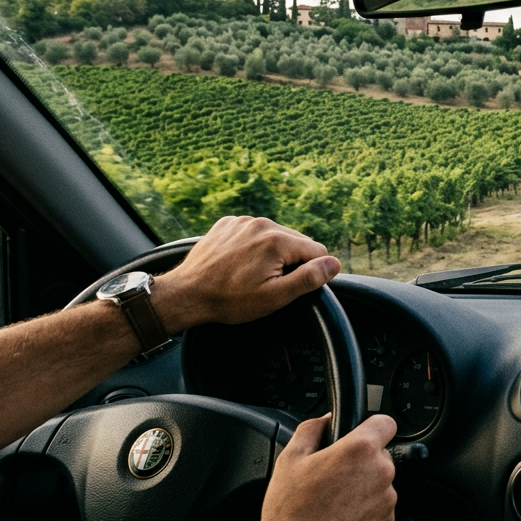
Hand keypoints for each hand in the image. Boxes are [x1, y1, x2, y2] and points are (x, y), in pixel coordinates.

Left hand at [150, 216, 340, 332]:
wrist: (186, 293)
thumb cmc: (229, 300)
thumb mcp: (275, 296)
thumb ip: (309, 278)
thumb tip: (334, 264)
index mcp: (278, 241)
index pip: (317, 251)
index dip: (309, 272)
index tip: (289, 285)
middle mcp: (262, 224)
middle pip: (297, 241)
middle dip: (291, 261)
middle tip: (268, 283)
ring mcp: (243, 221)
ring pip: (276, 235)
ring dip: (272, 253)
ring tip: (251, 274)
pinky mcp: (228, 223)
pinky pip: (254, 231)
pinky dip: (253, 245)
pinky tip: (239, 263)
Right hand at [245, 414, 398, 520]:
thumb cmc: (291, 513)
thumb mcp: (290, 459)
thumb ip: (311, 429)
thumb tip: (324, 420)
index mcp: (360, 450)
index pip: (385, 422)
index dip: (372, 426)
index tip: (362, 432)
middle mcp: (381, 472)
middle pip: (380, 454)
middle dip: (360, 460)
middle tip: (333, 474)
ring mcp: (386, 500)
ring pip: (380, 480)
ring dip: (363, 485)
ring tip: (333, 499)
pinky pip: (380, 504)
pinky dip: (365, 507)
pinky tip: (341, 514)